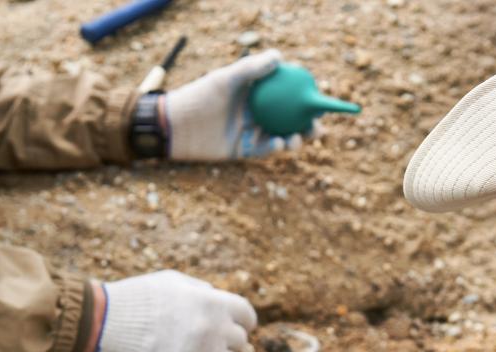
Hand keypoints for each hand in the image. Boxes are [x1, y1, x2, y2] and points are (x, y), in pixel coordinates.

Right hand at [91, 270, 256, 351]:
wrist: (109, 323)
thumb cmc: (138, 299)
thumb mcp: (173, 282)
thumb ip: (200, 290)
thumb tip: (216, 297)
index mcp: (214, 302)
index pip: (247, 315)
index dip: (242, 321)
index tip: (236, 326)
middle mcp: (217, 328)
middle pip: (240, 340)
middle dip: (225, 340)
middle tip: (205, 341)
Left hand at [164, 50, 308, 160]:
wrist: (177, 126)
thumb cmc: (200, 97)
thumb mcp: (226, 79)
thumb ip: (251, 68)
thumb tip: (279, 57)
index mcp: (255, 94)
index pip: (285, 95)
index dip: (303, 98)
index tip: (317, 99)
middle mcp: (255, 113)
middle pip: (288, 119)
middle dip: (306, 125)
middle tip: (316, 126)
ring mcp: (250, 132)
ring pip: (280, 137)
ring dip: (294, 139)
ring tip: (298, 138)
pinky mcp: (242, 151)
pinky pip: (264, 151)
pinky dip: (274, 148)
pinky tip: (280, 143)